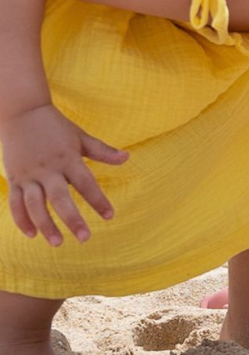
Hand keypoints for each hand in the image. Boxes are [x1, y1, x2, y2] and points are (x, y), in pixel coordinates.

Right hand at [0, 105, 128, 244]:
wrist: (20, 111)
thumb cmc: (56, 126)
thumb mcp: (81, 137)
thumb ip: (103, 151)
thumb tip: (128, 157)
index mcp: (67, 159)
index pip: (86, 183)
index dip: (97, 200)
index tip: (109, 216)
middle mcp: (47, 169)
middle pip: (59, 198)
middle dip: (72, 219)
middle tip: (85, 238)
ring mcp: (28, 175)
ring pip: (34, 204)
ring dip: (45, 224)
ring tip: (57, 243)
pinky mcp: (14, 178)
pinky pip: (15, 202)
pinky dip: (21, 219)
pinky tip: (32, 235)